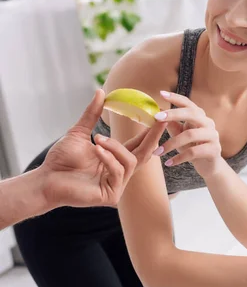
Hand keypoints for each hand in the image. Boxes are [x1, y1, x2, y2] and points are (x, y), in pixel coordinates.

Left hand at [40, 90, 165, 207]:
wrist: (47, 178)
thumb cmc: (61, 159)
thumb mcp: (80, 132)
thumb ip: (92, 114)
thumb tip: (101, 91)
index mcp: (115, 159)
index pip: (138, 144)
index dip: (150, 131)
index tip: (160, 115)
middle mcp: (119, 172)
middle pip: (145, 154)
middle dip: (153, 136)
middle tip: (160, 120)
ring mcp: (116, 185)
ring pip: (130, 161)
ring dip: (115, 147)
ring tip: (98, 139)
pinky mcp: (111, 195)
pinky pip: (118, 172)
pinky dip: (108, 159)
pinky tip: (96, 151)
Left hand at [153, 91, 222, 178]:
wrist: (209, 166)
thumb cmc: (193, 147)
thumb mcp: (180, 134)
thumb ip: (172, 124)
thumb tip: (157, 111)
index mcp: (200, 117)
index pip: (188, 104)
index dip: (176, 98)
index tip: (161, 94)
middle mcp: (208, 123)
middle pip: (192, 114)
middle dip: (173, 114)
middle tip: (156, 118)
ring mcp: (213, 136)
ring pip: (190, 135)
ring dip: (171, 143)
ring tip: (157, 152)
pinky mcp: (214, 150)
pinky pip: (193, 152)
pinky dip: (179, 158)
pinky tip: (168, 163)